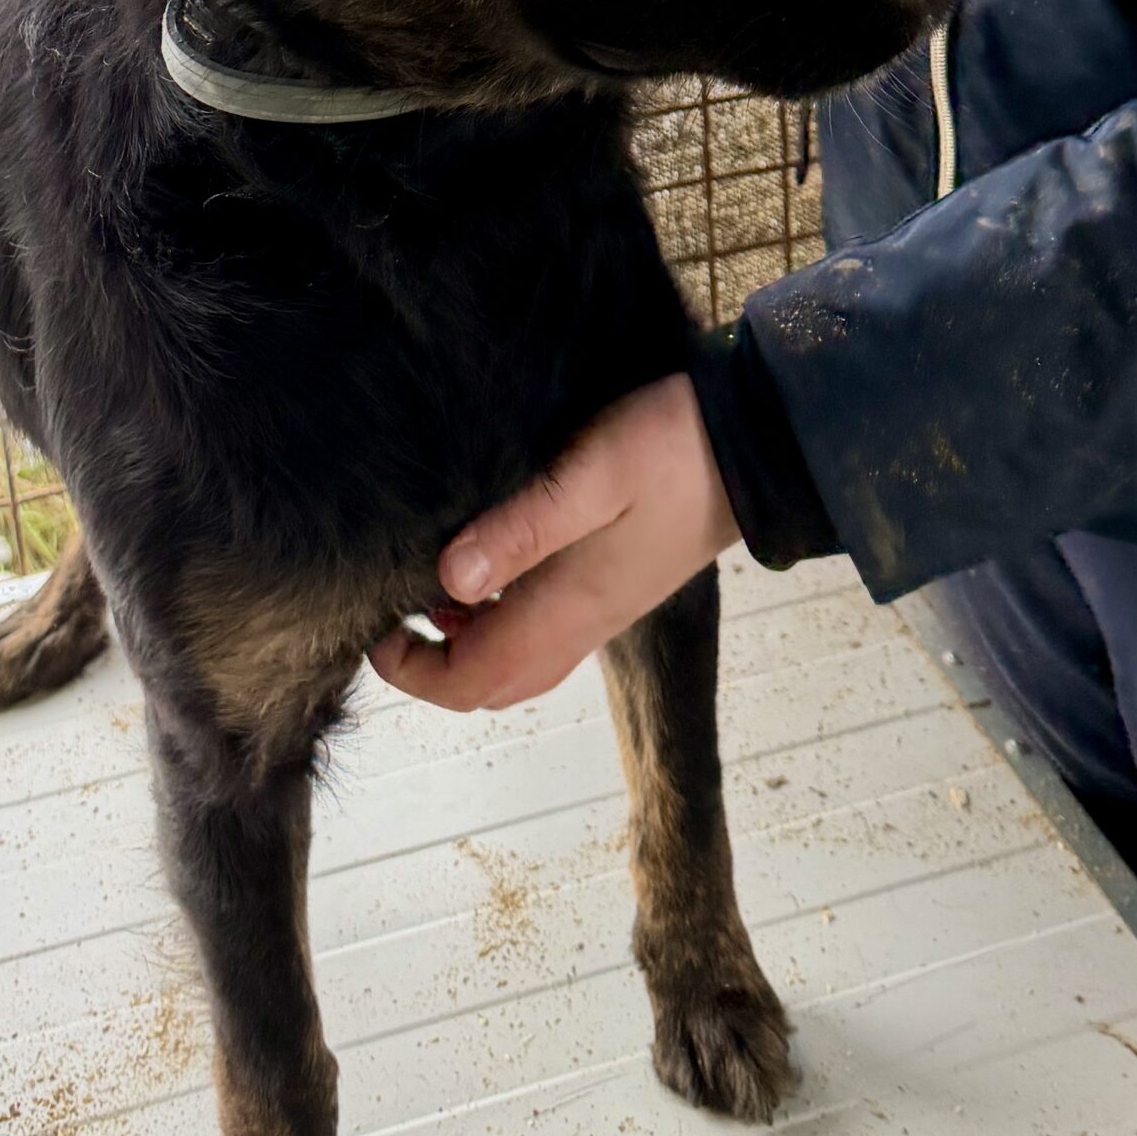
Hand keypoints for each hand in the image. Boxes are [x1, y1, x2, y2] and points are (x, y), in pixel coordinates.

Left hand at [370, 375, 738, 710]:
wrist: (759, 448)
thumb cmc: (674, 449)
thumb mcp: (592, 474)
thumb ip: (521, 528)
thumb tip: (450, 579)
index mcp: (570, 609)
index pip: (474, 681)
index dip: (413, 671)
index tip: (378, 628)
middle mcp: (584, 625)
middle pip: (494, 687)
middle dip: (435, 669)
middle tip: (395, 616)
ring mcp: (603, 610)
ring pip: (520, 663)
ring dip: (468, 645)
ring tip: (431, 587)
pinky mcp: (615, 588)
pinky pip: (546, 631)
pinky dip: (502, 620)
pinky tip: (487, 565)